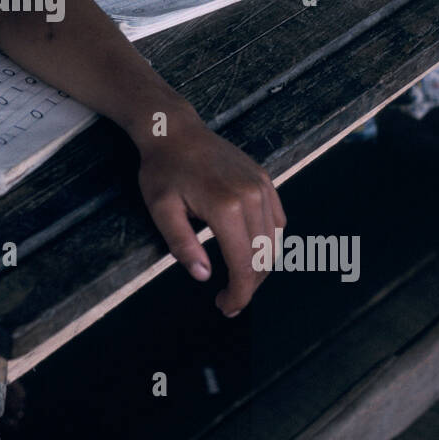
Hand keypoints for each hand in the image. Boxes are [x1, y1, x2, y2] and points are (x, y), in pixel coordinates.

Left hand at [135, 113, 284, 316]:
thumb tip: (204, 277)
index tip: (227, 307)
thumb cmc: (163, 170)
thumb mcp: (161, 209)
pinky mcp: (265, 179)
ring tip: (237, 278)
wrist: (176, 131)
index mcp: (226, 206)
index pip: (244, 264)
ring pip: (274, 241)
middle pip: (263, 257)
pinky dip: (268, 242)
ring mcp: (262, 186)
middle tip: (228, 300)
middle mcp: (251, 196)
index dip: (240, 294)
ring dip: (260, 266)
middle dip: (249, 285)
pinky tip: (249, 250)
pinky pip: (277, 220)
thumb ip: (182, 245)